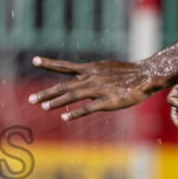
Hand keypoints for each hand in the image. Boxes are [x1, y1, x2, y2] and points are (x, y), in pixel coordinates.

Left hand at [26, 56, 159, 121]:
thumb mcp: (106, 68)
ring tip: (43, 107)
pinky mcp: (107, 101)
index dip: (49, 63)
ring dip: (56, 101)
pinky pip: (88, 108)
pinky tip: (64, 118)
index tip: (34, 60)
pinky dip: (75, 112)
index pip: (65, 66)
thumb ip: (91, 74)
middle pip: (64, 85)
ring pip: (72, 95)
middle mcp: (91, 78)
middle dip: (46, 93)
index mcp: (90, 69)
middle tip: (30, 100)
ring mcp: (98, 89)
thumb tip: (80, 76)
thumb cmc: (127, 73)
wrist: (147, 75)